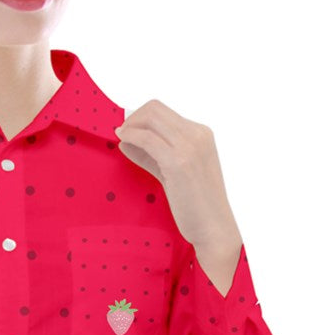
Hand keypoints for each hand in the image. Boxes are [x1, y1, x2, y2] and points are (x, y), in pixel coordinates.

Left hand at [115, 100, 241, 254]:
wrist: (214, 226)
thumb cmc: (195, 204)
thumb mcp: (173, 173)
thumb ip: (152, 155)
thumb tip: (125, 140)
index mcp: (201, 133)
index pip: (163, 110)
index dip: (140, 117)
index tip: (128, 131)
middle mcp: (197, 134)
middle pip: (155, 108)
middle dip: (132, 118)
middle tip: (121, 134)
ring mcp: (190, 146)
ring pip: (150, 118)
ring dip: (130, 126)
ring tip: (121, 139)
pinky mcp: (178, 162)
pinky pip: (147, 139)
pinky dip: (131, 137)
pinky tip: (123, 145)